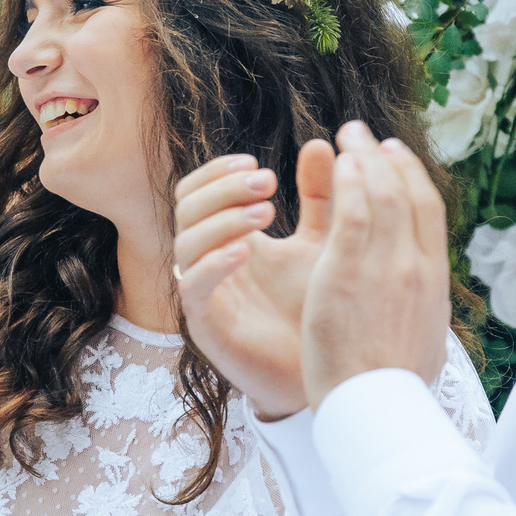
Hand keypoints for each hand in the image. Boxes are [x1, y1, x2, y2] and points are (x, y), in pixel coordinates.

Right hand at [172, 143, 332, 418]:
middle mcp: (208, 261)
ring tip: (265, 213)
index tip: (259, 167)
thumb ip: (321, 195)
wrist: (331, 373)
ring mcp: (204, 294)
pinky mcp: (206, 327)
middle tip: (267, 183)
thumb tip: (318, 141)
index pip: (197, 191)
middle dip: (222, 188)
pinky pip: (192, 287)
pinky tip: (247, 251)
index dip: (218, 172)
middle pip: (185, 208)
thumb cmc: (320, 305)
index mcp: (227, 236)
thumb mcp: (325, 240)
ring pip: (184, 243)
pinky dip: (214, 262)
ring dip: (221, 219)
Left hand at [300, 124, 450, 406]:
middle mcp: (415, 266)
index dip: (411, 176)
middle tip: (364, 135)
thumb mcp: (423, 338)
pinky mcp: (347, 274)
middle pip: (406, 193)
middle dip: (384, 157)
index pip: (429, 211)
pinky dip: (346, 181)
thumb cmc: (394, 385)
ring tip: (347, 137)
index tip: (395, 156)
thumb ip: (422, 306)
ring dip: (363, 158)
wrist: (379, 411)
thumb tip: (426, 299)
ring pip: (381, 194)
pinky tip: (335, 162)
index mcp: (434, 280)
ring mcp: (384, 268)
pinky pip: (350, 212)